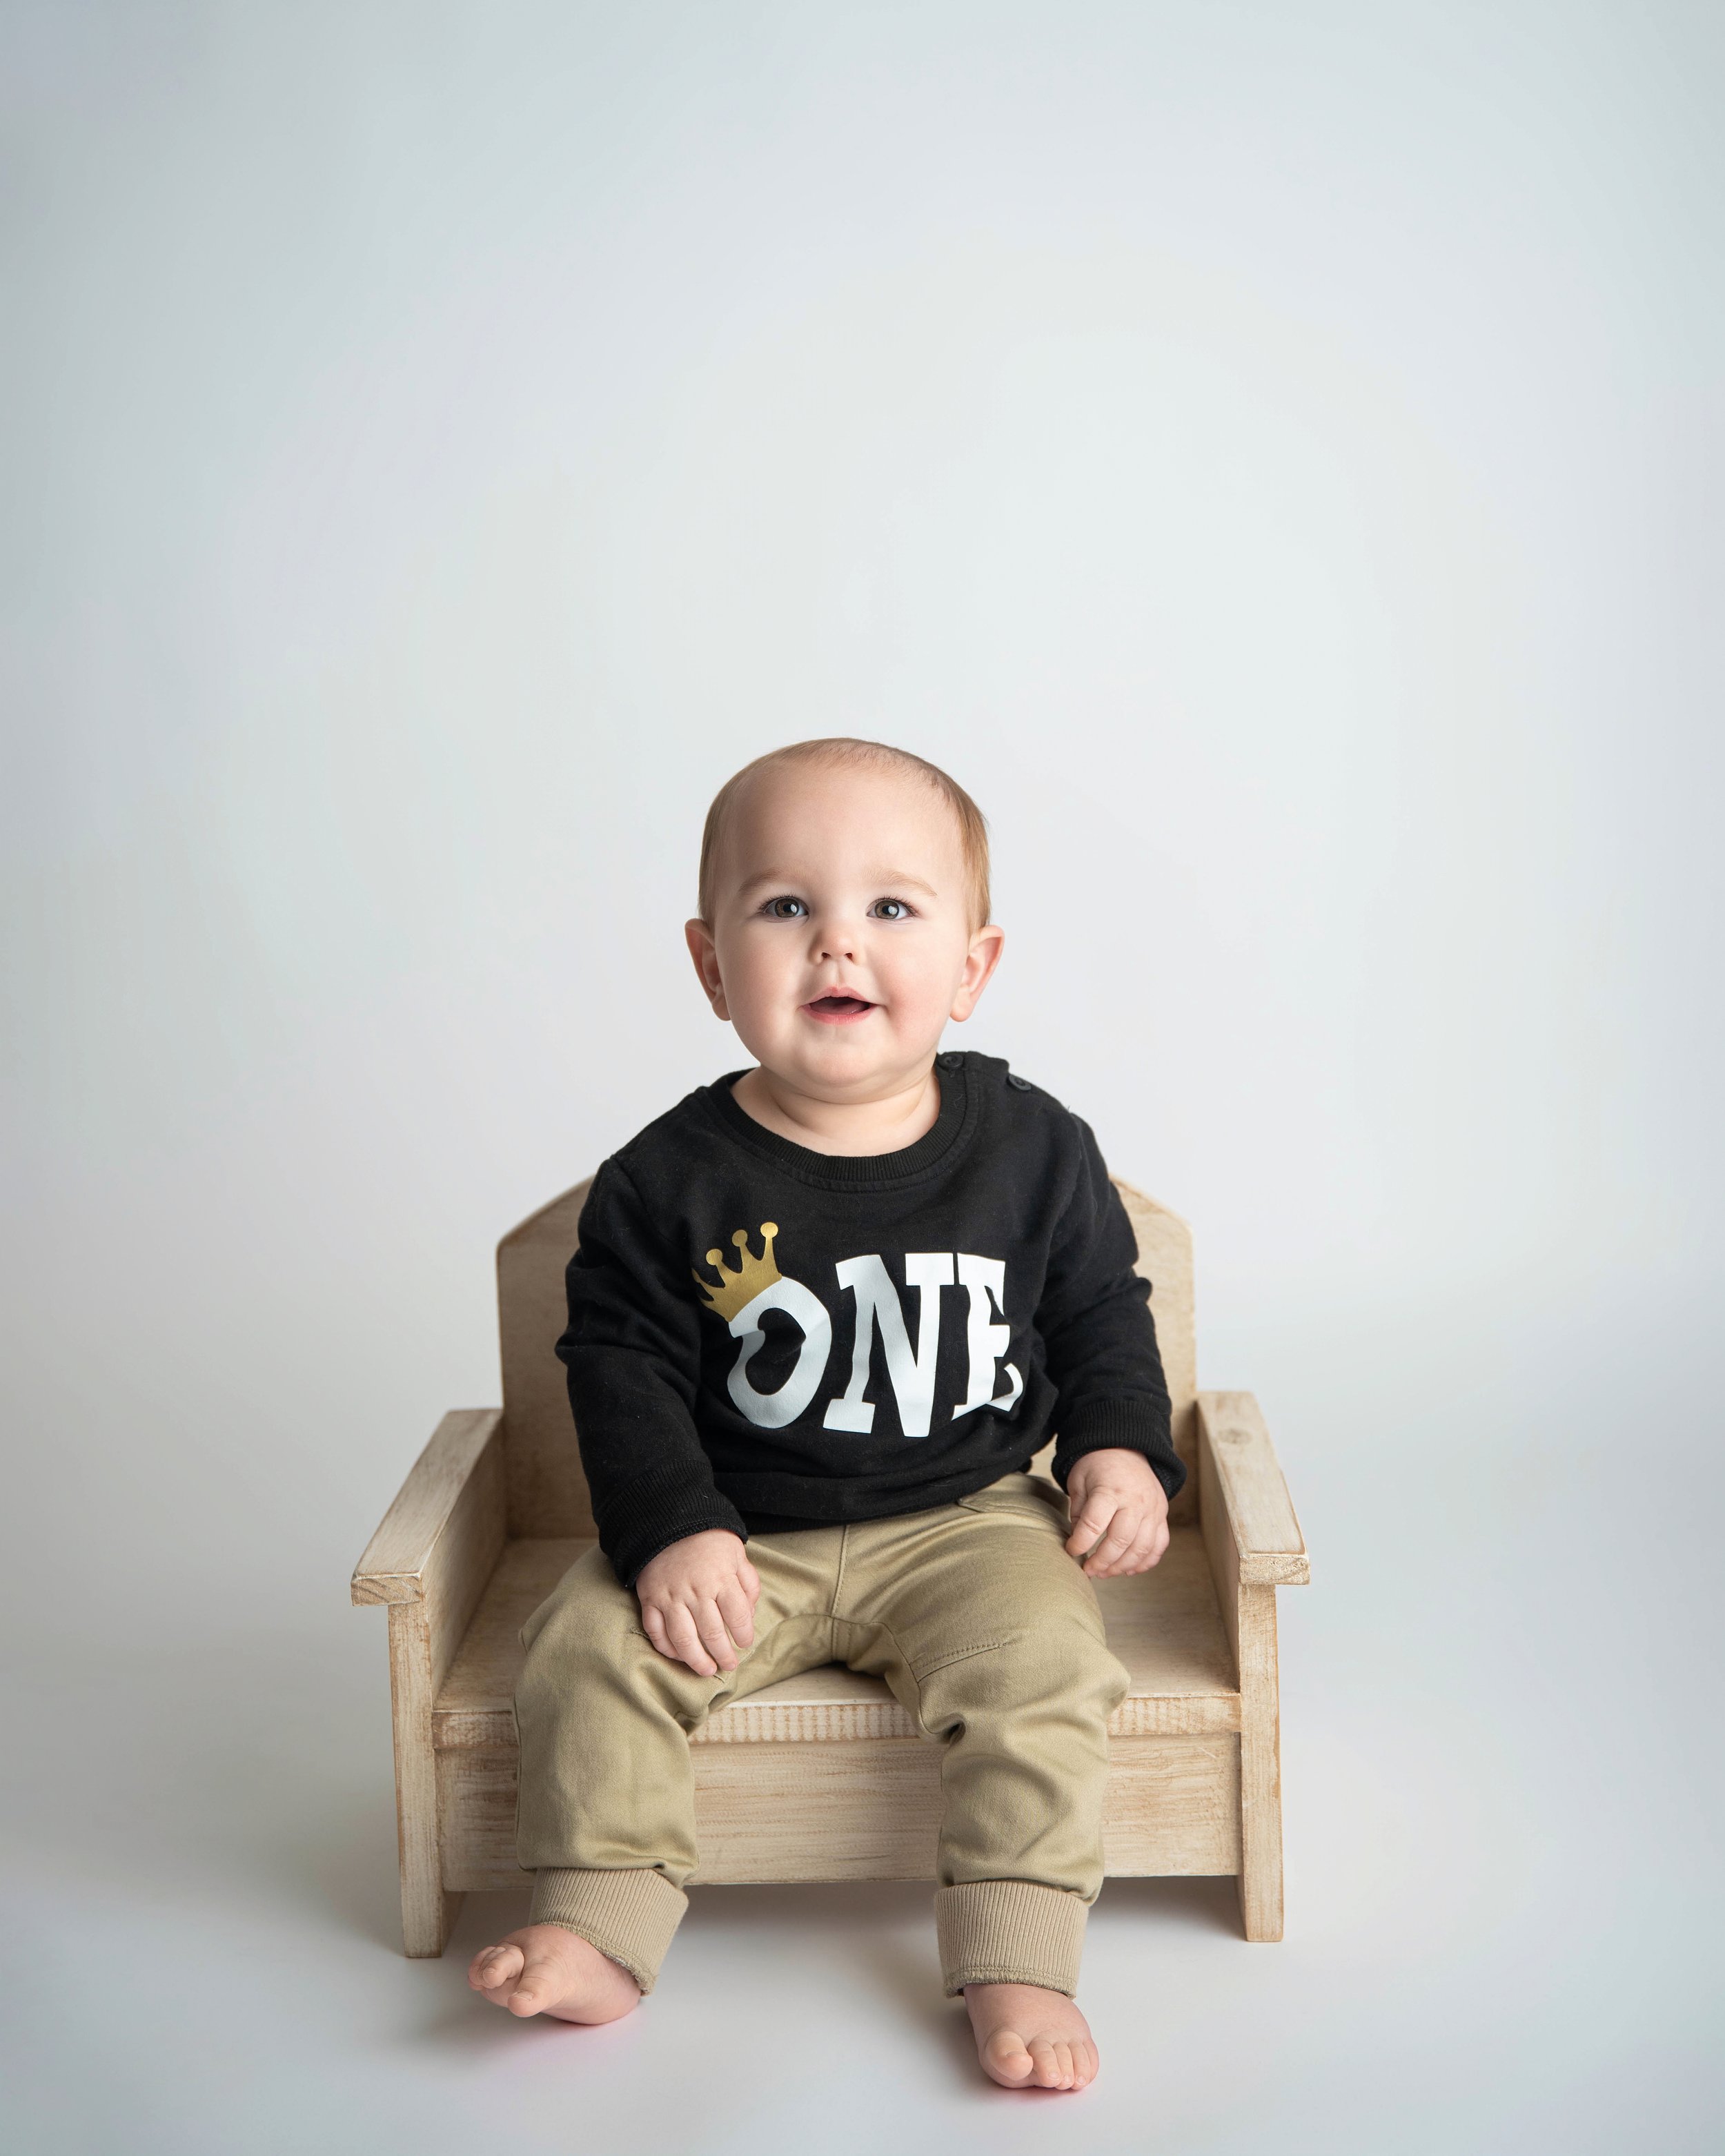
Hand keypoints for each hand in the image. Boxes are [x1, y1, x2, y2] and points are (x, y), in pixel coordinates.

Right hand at [634, 1529, 760, 1676]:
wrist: (669, 1522)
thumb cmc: (709, 1542)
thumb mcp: (737, 1555)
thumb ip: (748, 1584)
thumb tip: (748, 1616)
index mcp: (721, 1578)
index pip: (737, 1616)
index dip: (744, 1635)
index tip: (745, 1643)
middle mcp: (696, 1590)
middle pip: (712, 1633)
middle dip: (723, 1655)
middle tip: (729, 1665)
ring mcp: (670, 1596)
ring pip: (683, 1639)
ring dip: (696, 1660)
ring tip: (707, 1670)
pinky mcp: (650, 1599)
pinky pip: (655, 1631)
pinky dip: (666, 1648)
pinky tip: (679, 1656)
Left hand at [1063, 1449, 1169, 1577]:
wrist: (1127, 1449)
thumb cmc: (1098, 1466)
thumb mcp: (1079, 1480)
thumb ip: (1078, 1511)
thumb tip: (1078, 1542)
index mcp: (1110, 1489)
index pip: (1094, 1524)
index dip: (1080, 1543)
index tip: (1071, 1550)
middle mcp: (1135, 1501)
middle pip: (1121, 1541)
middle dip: (1102, 1562)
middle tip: (1088, 1570)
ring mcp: (1152, 1509)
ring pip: (1142, 1548)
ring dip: (1122, 1566)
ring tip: (1105, 1572)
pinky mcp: (1161, 1516)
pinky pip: (1159, 1546)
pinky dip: (1146, 1562)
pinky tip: (1129, 1569)